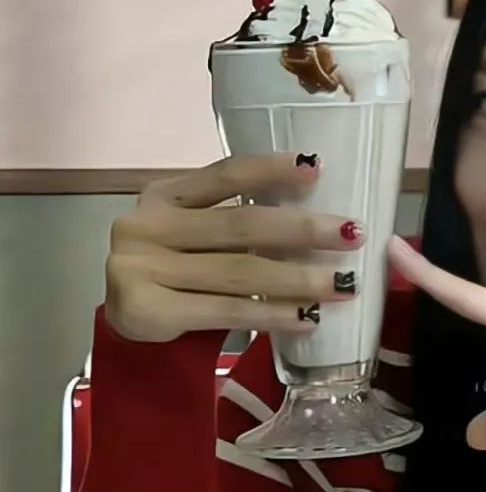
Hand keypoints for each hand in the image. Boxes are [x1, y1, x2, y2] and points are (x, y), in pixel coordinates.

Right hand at [105, 154, 361, 344]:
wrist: (126, 323)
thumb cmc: (172, 271)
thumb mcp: (188, 233)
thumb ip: (230, 220)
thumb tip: (315, 220)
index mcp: (161, 196)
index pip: (223, 174)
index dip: (270, 170)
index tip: (317, 168)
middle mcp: (147, 226)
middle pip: (240, 225)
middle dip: (303, 230)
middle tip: (353, 234)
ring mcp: (142, 269)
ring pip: (239, 272)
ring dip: (298, 279)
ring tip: (343, 284)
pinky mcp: (148, 310)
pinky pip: (227, 311)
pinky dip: (272, 314)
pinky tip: (307, 316)